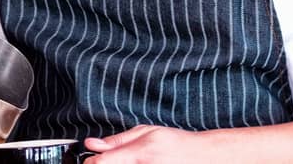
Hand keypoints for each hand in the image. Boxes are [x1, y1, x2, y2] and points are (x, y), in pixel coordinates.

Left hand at [84, 125, 218, 163]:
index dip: (92, 160)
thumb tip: (91, 144)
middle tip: (114, 158)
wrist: (201, 158)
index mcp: (140, 154)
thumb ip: (117, 140)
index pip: (101, 163)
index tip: (93, 157)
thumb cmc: (176, 144)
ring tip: (133, 160)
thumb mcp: (147, 132)